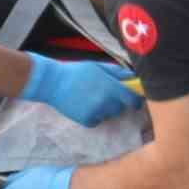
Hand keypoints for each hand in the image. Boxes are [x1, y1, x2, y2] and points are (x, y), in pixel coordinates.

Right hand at [20, 53, 143, 125]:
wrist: (53, 83)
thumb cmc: (77, 72)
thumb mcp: (99, 67)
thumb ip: (118, 73)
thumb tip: (134, 78)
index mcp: (111, 86)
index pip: (133, 98)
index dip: (135, 100)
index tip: (134, 99)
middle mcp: (106, 101)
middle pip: (121, 108)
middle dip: (117, 103)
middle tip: (106, 94)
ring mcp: (96, 112)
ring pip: (109, 115)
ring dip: (105, 109)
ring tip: (92, 99)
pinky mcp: (87, 121)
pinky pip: (98, 121)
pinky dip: (94, 116)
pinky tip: (84, 106)